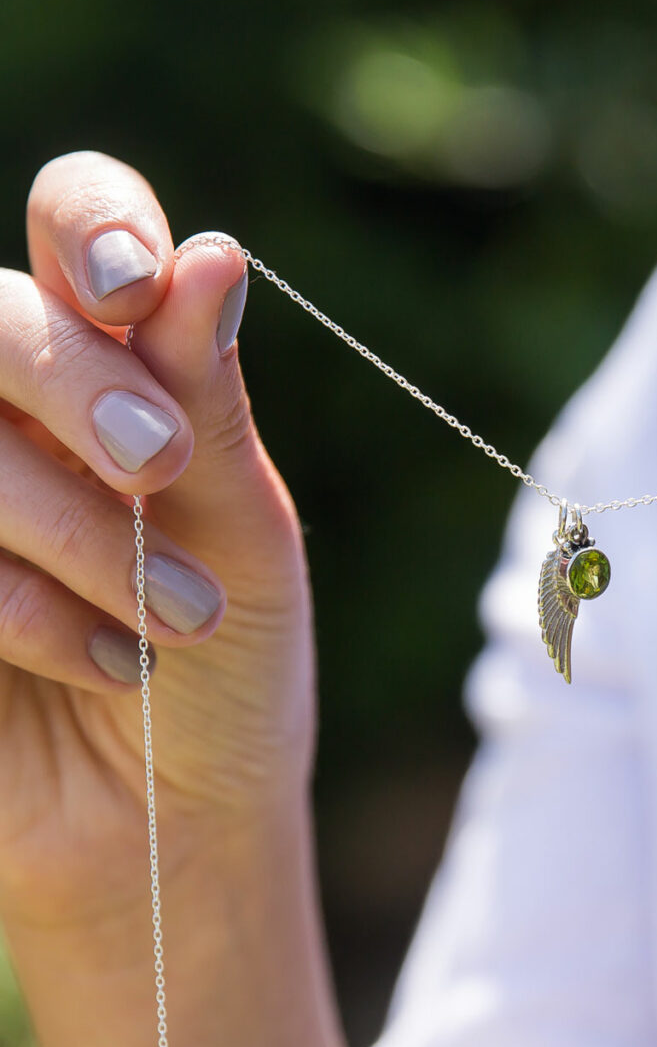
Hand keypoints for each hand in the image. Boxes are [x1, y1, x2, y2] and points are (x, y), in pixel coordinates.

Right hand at [0, 151, 313, 949]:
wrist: (174, 823)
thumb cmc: (226, 675)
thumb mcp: (244, 540)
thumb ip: (208, 405)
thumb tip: (217, 253)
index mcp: (113, 371)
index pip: (75, 223)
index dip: (90, 223)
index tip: (132, 286)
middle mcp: (9, 414)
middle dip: (74, 384)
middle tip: (160, 465)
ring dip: (68, 527)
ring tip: (170, 623)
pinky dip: (15, 606)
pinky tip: (94, 662)